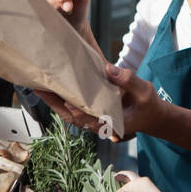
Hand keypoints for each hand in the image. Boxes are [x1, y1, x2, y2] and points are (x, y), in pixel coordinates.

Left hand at [34, 63, 164, 141]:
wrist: (152, 116)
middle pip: (72, 116)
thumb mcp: (144, 90)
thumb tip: (108, 68)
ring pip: (69, 113)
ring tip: (39, 86)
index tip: (67, 99)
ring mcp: (94, 120)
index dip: (77, 109)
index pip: (89, 118)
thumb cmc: (149, 105)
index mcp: (111, 122)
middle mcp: (98, 123)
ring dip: (55, 101)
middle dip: (55, 103)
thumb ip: (128, 80)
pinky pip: (74, 108)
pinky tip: (52, 87)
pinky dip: (62, 99)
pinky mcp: (92, 113)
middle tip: (39, 88)